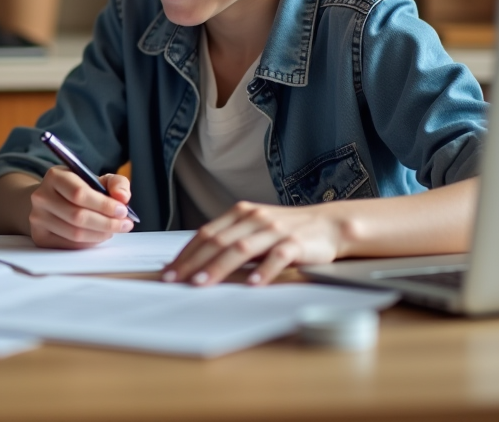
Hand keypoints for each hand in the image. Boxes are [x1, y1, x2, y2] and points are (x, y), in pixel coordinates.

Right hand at [28, 165, 133, 248]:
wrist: (49, 201)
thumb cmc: (77, 189)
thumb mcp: (96, 179)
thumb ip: (116, 183)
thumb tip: (123, 198)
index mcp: (55, 176)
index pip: (79, 194)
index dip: (104, 205)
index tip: (123, 211)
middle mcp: (41, 196)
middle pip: (77, 216)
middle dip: (107, 223)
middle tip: (124, 224)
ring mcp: (38, 218)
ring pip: (75, 234)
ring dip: (100, 234)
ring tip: (113, 230)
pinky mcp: (39, 237)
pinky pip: (69, 245)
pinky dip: (89, 243)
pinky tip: (98, 236)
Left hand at [163, 201, 345, 286]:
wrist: (329, 224)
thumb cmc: (287, 230)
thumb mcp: (255, 228)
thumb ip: (231, 240)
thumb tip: (199, 262)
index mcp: (240, 213)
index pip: (206, 234)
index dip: (186, 253)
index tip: (169, 271)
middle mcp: (254, 218)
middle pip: (218, 241)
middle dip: (193, 262)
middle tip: (176, 280)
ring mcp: (274, 230)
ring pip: (241, 248)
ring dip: (219, 267)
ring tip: (202, 283)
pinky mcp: (295, 243)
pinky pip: (277, 256)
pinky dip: (264, 270)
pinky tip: (253, 283)